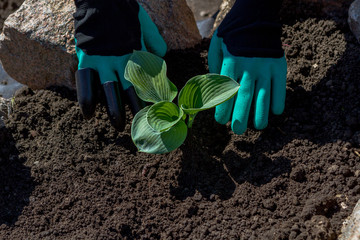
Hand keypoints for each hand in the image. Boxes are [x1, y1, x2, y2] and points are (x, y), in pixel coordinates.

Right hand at [74, 2, 166, 130]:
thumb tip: (160, 58)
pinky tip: (88, 114)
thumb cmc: (125, 13)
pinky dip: (85, 99)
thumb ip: (155, 43)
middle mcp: (121, 61)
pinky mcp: (86, 58)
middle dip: (138, 109)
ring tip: (118, 126)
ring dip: (113, 110)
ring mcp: (102, 61)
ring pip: (109, 91)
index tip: (158, 110)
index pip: (146, 81)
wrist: (102, 0)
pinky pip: (84, 82)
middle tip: (142, 123)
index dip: (152, 96)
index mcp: (136, 54)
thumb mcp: (146, 26)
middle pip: (131, 90)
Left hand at [208, 31, 286, 133]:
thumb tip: (215, 90)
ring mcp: (264, 66)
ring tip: (258, 126)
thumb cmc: (231, 34)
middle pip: (244, 96)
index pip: (225, 90)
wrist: (255, 16)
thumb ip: (215, 67)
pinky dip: (278, 100)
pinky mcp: (278, 65)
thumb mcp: (216, 46)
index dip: (223, 108)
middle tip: (237, 130)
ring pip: (263, 95)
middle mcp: (248, 66)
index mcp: (230, 62)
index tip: (221, 121)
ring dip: (261, 113)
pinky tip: (275, 112)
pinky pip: (279, 86)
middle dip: (240, 116)